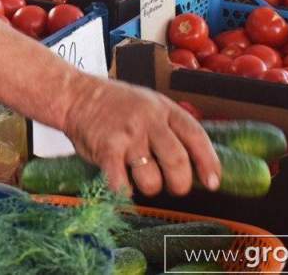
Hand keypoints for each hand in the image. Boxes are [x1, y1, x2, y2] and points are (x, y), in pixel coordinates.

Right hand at [63, 76, 220, 196]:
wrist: (75, 95)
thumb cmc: (114, 104)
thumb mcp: (148, 103)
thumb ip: (169, 126)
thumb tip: (195, 160)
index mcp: (164, 109)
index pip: (196, 136)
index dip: (208, 162)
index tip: (213, 182)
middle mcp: (149, 120)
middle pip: (177, 162)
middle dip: (180, 184)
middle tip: (174, 187)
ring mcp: (128, 135)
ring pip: (152, 179)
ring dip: (150, 188)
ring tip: (140, 180)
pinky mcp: (107, 149)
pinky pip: (122, 183)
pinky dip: (124, 191)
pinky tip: (121, 185)